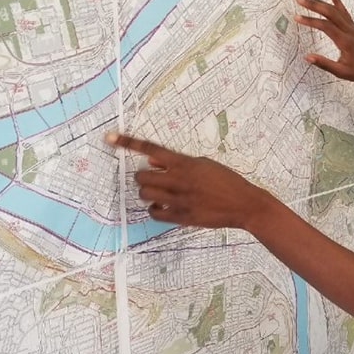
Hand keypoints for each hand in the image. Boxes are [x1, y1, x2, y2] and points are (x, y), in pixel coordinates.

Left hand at [105, 132, 270, 229]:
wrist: (244, 204)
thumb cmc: (227, 181)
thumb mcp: (204, 164)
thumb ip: (177, 163)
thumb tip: (152, 160)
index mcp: (185, 163)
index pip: (150, 148)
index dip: (128, 142)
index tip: (109, 137)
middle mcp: (179, 180)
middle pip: (141, 177)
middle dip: (143, 178)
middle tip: (153, 180)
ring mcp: (179, 199)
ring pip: (145, 195)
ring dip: (148, 193)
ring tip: (160, 193)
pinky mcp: (181, 216)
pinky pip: (154, 213)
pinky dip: (155, 209)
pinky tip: (163, 207)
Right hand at [293, 0, 353, 86]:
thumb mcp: (340, 72)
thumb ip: (324, 64)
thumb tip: (307, 57)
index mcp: (345, 42)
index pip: (325, 26)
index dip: (311, 21)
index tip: (297, 17)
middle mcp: (349, 31)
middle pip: (330, 13)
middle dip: (314, 5)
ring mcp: (351, 27)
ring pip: (336, 10)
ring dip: (321, 2)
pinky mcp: (352, 26)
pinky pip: (344, 10)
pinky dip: (336, 0)